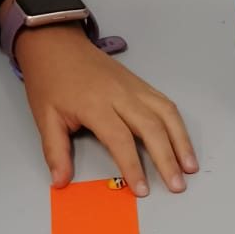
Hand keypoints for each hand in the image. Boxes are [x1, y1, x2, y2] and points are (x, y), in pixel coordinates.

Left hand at [15, 23, 197, 195]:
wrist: (57, 44)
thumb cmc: (51, 80)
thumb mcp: (44, 117)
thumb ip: (55, 151)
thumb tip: (60, 180)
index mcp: (95, 104)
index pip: (120, 139)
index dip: (133, 166)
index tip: (142, 189)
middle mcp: (121, 95)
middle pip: (152, 128)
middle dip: (167, 159)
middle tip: (177, 185)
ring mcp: (135, 88)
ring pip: (167, 115)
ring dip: (182, 143)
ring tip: (190, 167)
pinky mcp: (142, 85)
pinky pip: (166, 105)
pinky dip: (179, 126)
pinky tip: (184, 144)